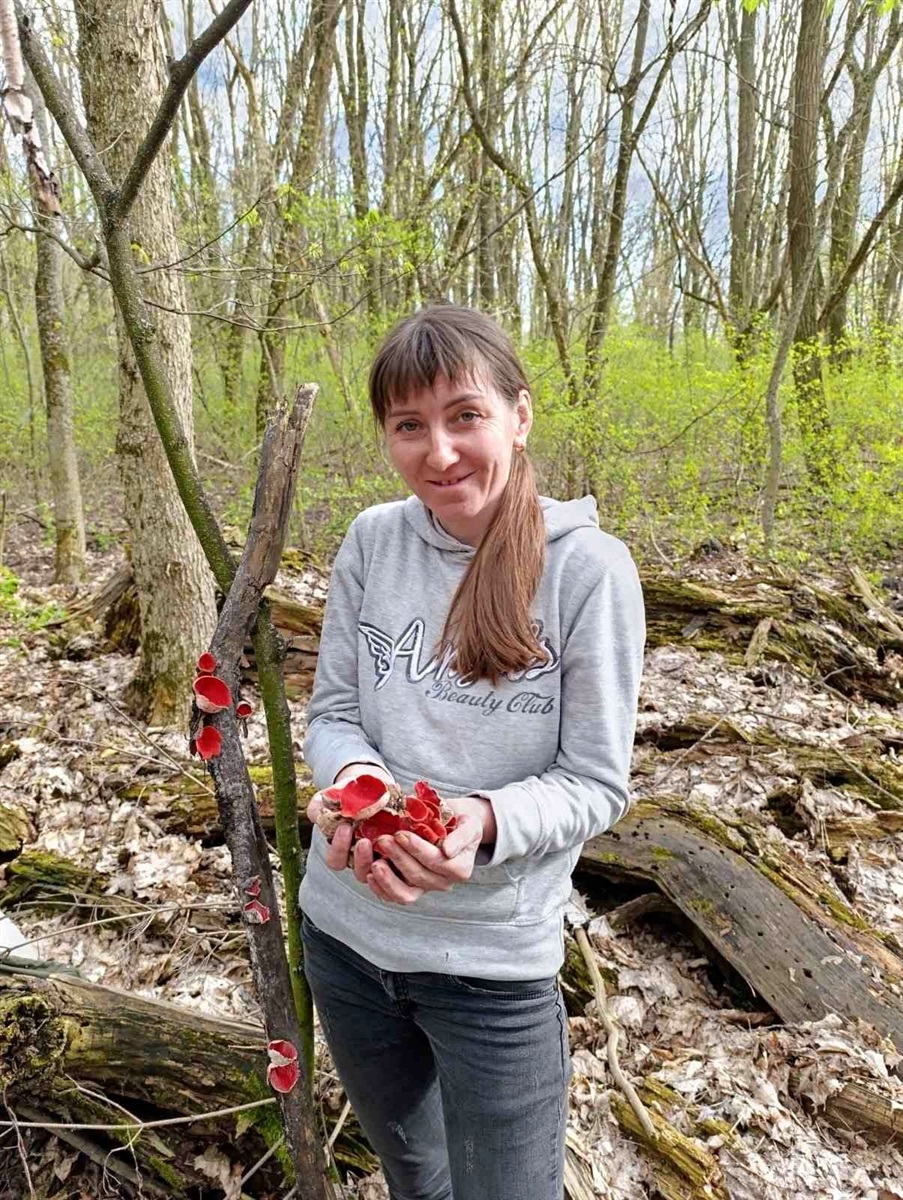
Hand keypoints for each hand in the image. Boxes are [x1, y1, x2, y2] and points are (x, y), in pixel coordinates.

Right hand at [307, 763, 394, 873]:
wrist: (371, 785)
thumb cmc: (346, 795)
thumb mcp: (330, 798)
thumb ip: (319, 808)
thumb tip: (318, 816)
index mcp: (343, 851)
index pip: (337, 861)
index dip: (339, 848)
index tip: (345, 827)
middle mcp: (363, 859)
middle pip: (361, 872)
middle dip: (362, 859)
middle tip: (364, 841)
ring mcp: (384, 857)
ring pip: (383, 872)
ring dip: (384, 859)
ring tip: (383, 840)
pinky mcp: (402, 850)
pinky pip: (404, 864)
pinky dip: (403, 855)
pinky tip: (402, 839)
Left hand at [357, 796, 494, 905]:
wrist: (454, 828)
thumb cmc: (461, 824)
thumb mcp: (470, 824)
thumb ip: (462, 836)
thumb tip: (447, 850)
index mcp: (459, 869)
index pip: (436, 862)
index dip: (417, 849)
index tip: (401, 834)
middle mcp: (443, 882)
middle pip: (418, 876)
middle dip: (398, 857)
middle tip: (383, 839)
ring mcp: (426, 888)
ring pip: (405, 894)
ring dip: (388, 879)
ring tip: (375, 862)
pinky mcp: (410, 888)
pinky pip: (394, 896)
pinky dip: (381, 888)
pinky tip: (371, 873)